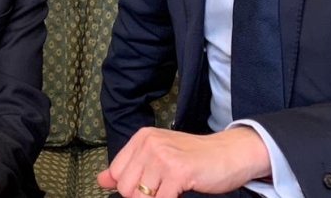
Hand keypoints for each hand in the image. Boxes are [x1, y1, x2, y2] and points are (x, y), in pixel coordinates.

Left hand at [97, 126, 270, 197]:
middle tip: (163, 190)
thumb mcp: (158, 156)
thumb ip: (129, 167)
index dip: (130, 188)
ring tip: (172, 190)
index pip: (116, 172)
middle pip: (125, 188)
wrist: (229, 154)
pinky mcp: (177, 171)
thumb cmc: (195, 158)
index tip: (149, 187)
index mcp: (142, 138)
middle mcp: (149, 143)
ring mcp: (163, 156)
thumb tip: (101, 179)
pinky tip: (179, 192)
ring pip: (140, 197)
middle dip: (142, 197)